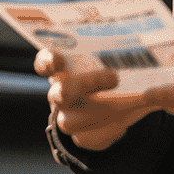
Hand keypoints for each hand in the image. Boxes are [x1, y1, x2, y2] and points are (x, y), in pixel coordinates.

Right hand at [34, 48, 154, 149]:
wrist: (129, 94)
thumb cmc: (115, 62)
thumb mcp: (114, 46)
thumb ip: (111, 39)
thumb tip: (124, 35)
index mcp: (62, 66)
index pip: (44, 63)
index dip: (47, 61)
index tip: (59, 59)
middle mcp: (60, 92)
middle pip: (58, 94)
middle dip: (83, 86)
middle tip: (113, 77)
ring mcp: (68, 116)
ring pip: (69, 121)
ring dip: (97, 111)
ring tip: (125, 100)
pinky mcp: (82, 135)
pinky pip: (87, 138)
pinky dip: (108, 129)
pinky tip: (125, 117)